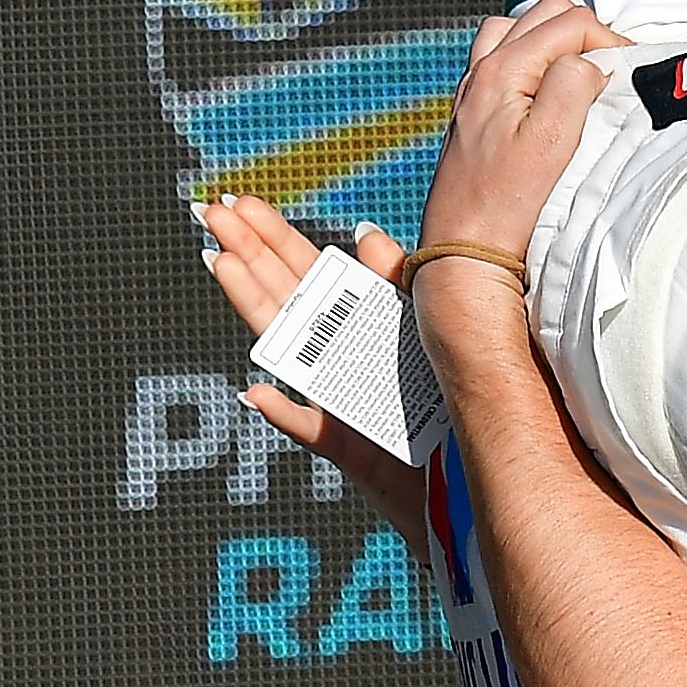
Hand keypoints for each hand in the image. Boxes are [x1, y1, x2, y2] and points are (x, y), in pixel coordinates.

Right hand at [195, 193, 429, 545]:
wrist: (477, 484)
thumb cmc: (451, 411)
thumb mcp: (428, 334)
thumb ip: (395, 283)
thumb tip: (362, 231)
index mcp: (360, 333)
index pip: (308, 277)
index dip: (273, 239)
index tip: (239, 203)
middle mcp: (342, 365)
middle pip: (287, 301)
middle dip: (248, 254)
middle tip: (209, 211)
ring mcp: (341, 407)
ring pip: (291, 354)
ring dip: (254, 307)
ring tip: (221, 264)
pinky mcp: (355, 453)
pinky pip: (316, 432)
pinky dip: (286, 415)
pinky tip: (256, 393)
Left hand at [411, 2, 627, 345]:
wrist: (465, 249)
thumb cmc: (508, 203)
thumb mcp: (552, 141)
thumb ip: (573, 84)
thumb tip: (589, 61)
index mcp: (502, 69)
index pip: (571, 22)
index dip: (609, 41)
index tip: (631, 74)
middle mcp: (482, 69)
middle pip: (543, 14)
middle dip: (585, 32)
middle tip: (611, 71)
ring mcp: (474, 89)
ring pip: (518, 29)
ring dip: (554, 40)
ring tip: (581, 74)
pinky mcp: (474, 112)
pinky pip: (502, 58)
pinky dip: (531, 59)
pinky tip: (547, 92)